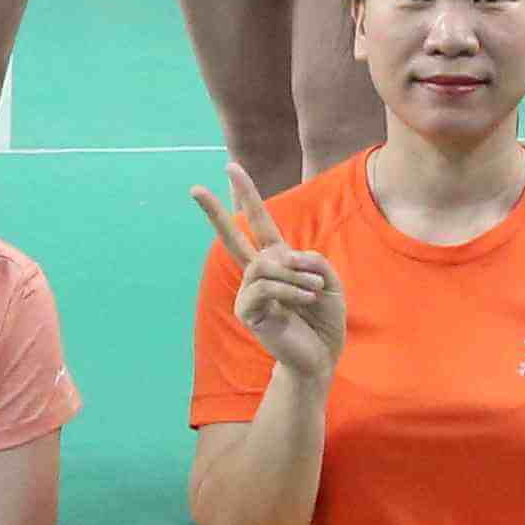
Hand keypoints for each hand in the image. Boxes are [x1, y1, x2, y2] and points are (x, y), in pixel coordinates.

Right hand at [190, 165, 344, 379]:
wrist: (321, 355)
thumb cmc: (324, 318)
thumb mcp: (329, 280)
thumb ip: (311, 259)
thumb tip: (282, 256)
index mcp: (278, 260)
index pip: (258, 222)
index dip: (246, 195)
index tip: (230, 168)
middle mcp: (259, 273)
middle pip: (231, 237)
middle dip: (214, 212)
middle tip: (194, 188)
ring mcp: (251, 292)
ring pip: (264, 264)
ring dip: (294, 274)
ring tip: (313, 290)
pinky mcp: (249, 311)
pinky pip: (265, 286)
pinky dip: (289, 289)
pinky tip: (305, 299)